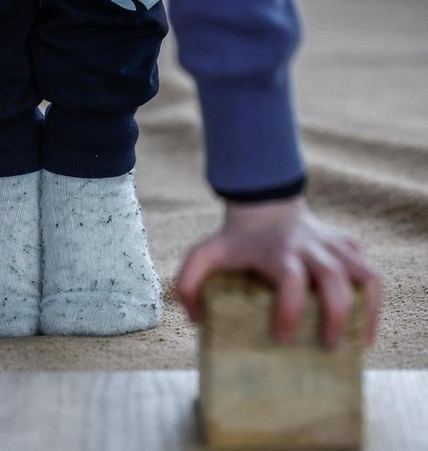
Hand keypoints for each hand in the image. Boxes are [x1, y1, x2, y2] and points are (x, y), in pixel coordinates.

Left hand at [175, 196, 380, 346]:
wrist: (264, 204)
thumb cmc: (234, 239)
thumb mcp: (203, 255)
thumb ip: (188, 283)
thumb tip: (196, 319)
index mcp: (276, 253)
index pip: (290, 280)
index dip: (290, 309)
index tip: (283, 337)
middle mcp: (310, 248)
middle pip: (335, 279)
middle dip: (336, 314)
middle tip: (327, 345)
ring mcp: (332, 246)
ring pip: (364, 275)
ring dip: (366, 309)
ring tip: (360, 341)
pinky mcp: (348, 247)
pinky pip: (371, 273)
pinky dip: (375, 300)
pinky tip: (367, 324)